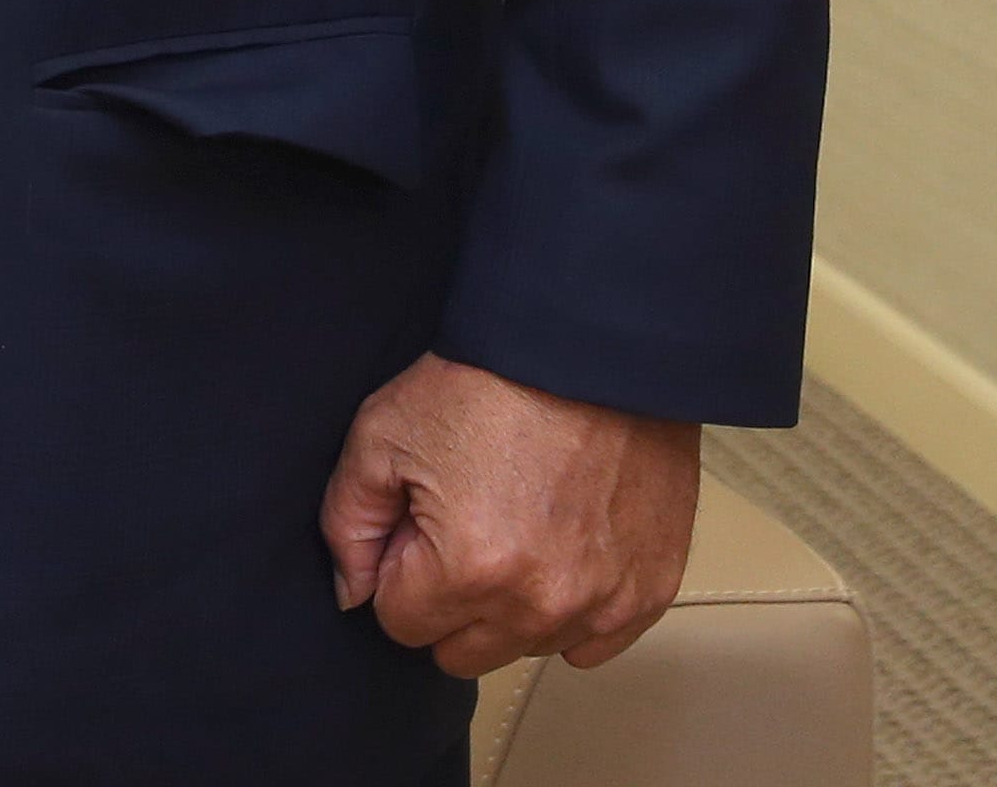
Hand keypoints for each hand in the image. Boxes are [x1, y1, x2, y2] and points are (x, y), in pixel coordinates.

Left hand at [320, 352, 699, 676]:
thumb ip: (347, 526)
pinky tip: (562, 549)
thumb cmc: (485, 382)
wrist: (589, 345)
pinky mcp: (648, 592)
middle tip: (466, 525)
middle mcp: (541, 604)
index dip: (401, 569)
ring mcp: (603, 602)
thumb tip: (353, 595)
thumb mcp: (381, 435)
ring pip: (526, 647)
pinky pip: (591, 644)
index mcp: (469, 571)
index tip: (422, 521)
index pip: (401, 624)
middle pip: (462, 651)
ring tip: (520, 524)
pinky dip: (572, 610)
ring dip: (512, 607)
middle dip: (450, 601)